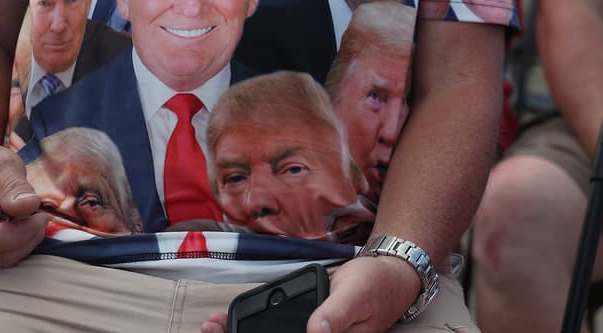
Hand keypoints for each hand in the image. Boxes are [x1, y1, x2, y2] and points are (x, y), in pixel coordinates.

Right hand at [0, 138, 45, 266]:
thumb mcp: (2, 162)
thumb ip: (15, 184)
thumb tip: (28, 206)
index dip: (25, 232)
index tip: (40, 214)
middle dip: (27, 237)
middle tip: (34, 214)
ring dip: (19, 242)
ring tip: (19, 217)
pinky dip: (9, 247)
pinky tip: (10, 227)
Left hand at [201, 256, 421, 332]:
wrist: (391, 275)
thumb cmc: (377, 286)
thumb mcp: (355, 296)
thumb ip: (334, 316)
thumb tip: (316, 331)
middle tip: (212, 329)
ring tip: (214, 327)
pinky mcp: (307, 327)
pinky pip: (276, 330)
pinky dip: (253, 325)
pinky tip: (232, 322)